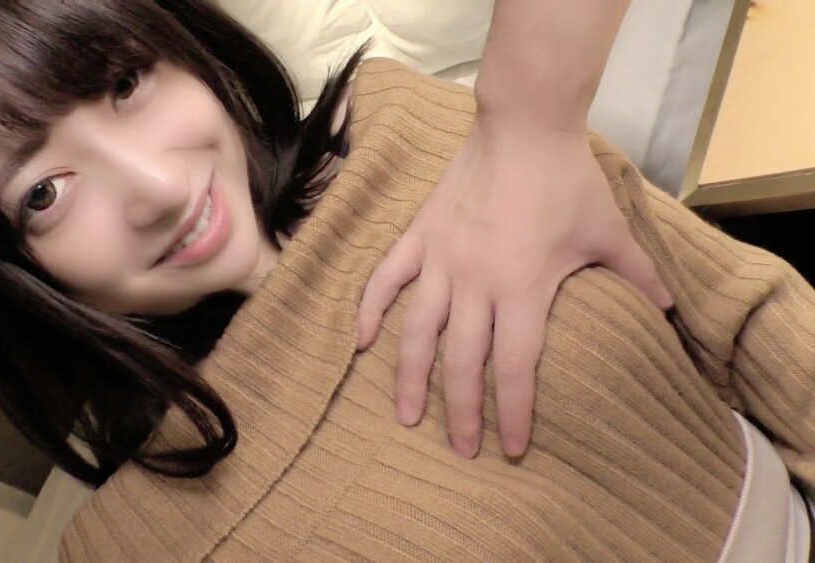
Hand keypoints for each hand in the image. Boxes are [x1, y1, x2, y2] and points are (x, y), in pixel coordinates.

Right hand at [355, 115, 672, 458]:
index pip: (515, 367)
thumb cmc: (567, 179)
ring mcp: (441, 260)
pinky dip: (371, 309)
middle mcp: (475, 283)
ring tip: (406, 416)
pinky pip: (386, 279)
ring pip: (417, 331)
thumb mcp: (609, 229)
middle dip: (461, 412)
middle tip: (461, 450)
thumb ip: (636, 273)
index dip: (514, 413)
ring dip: (410, 378)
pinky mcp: (420, 236)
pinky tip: (361, 342)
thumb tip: (669, 308)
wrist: (523, 124)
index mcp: (521, 288)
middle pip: (463, 362)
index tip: (513, 450)